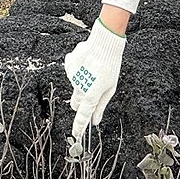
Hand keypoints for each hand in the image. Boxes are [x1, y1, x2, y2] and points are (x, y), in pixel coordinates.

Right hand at [63, 18, 126, 141]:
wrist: (104, 44)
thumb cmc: (110, 66)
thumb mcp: (110, 88)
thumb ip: (101, 106)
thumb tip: (95, 120)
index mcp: (91, 95)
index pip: (83, 116)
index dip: (79, 127)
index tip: (76, 135)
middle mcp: (79, 88)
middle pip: (76, 102)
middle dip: (80, 103)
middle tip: (90, 93)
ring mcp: (73, 76)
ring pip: (75, 86)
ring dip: (82, 83)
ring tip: (93, 71)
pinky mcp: (69, 65)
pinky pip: (72, 72)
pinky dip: (78, 70)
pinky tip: (87, 63)